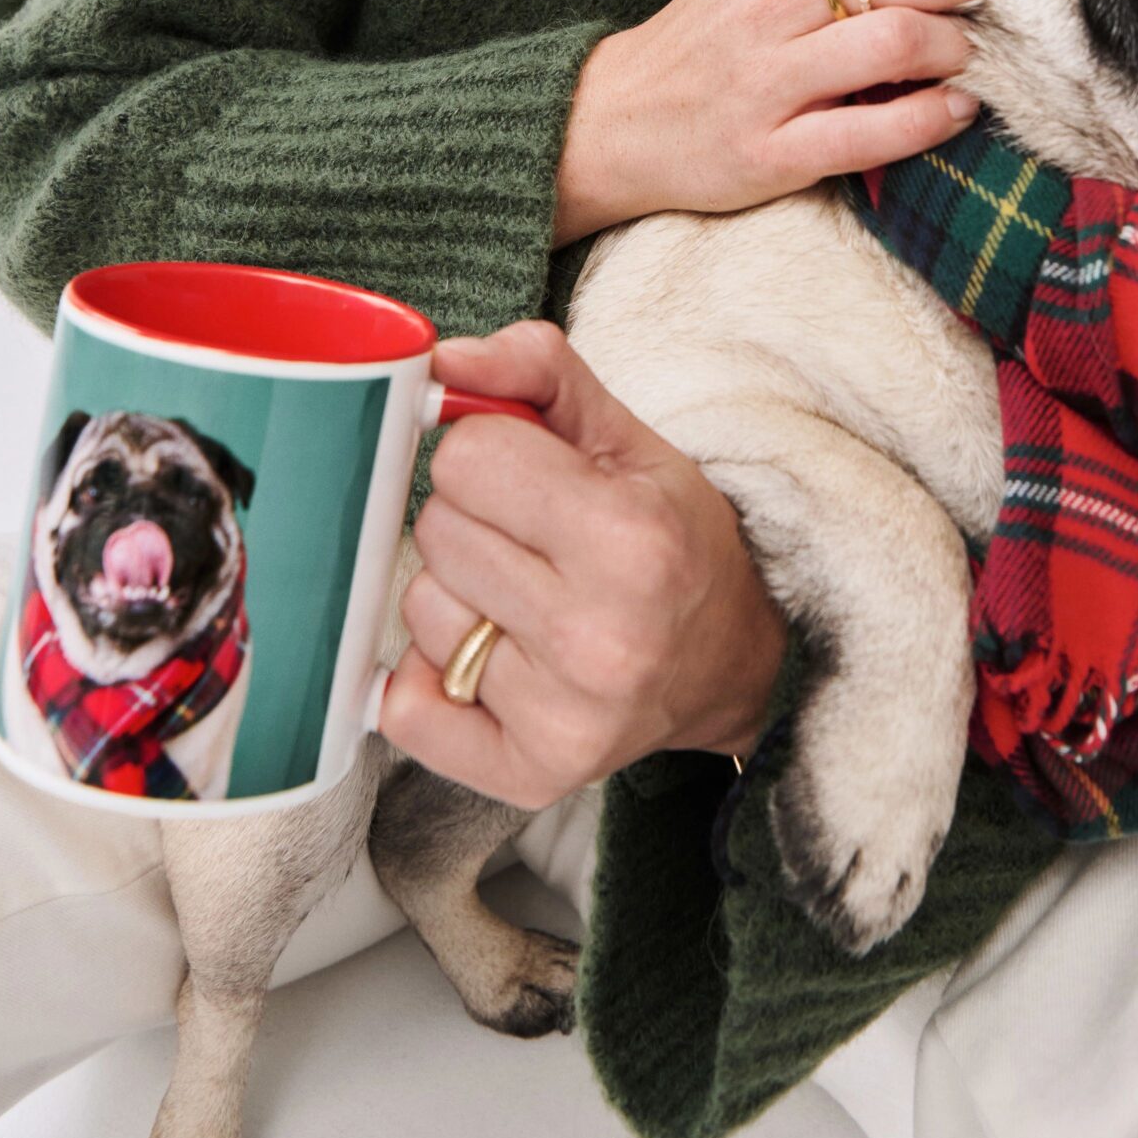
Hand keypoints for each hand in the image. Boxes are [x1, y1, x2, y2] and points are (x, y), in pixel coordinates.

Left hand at [377, 322, 788, 809]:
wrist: (731, 660)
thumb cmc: (673, 537)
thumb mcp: (625, 436)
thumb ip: (536, 371)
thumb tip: (440, 362)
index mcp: (629, 539)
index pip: (467, 458)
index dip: (491, 453)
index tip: (531, 475)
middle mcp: (598, 637)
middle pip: (436, 531)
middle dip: (473, 519)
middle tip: (534, 539)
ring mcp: (562, 716)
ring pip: (419, 611)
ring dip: (457, 596)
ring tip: (525, 601)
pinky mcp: (530, 774)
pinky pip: (406, 710)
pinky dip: (432, 680)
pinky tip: (491, 661)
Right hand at [554, 0, 977, 241]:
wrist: (620, 117)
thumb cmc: (710, 27)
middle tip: (959, 9)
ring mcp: (772, 77)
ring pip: (905, 42)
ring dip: (956, 53)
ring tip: (952, 60)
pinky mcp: (774, 151)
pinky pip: (877, 132)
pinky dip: (936, 120)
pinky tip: (952, 111)